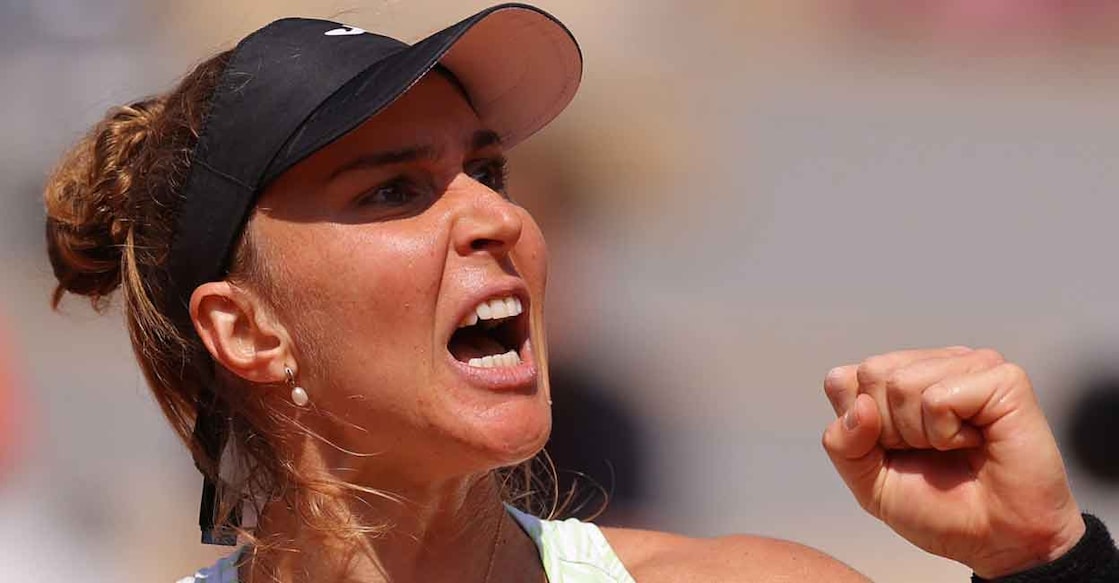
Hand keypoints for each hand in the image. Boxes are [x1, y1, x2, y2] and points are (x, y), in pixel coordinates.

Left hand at [821, 347, 1085, 577]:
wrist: (999, 543)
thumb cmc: (940, 508)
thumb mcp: (870, 481)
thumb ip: (843, 444)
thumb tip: (860, 405)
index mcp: (902, 376)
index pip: (843, 379)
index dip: (857, 426)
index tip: (894, 452)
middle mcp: (936, 363)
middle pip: (872, 374)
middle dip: (889, 430)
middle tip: (930, 453)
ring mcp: (972, 366)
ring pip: (903, 384)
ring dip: (921, 435)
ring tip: (955, 449)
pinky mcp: (1003, 380)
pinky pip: (938, 400)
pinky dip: (947, 434)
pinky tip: (975, 443)